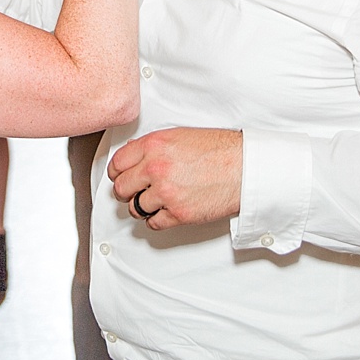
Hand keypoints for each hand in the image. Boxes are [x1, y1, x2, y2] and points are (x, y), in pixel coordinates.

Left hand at [107, 128, 241, 229]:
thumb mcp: (180, 136)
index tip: (119, 176)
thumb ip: (153, 146)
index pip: (117, 163)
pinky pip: (153, 223)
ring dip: (142, 207)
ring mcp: (166, 192)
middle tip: (133, 191)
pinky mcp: (178, 213)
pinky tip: (165, 211)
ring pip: (135, 208)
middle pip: (121, 188)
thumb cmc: (219, 150)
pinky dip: (157, 220)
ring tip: (153, 201)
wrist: (243, 167)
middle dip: (126, 191)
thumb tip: (134, 155)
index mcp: (154, 145)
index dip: (116, 172)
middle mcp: (156, 168)